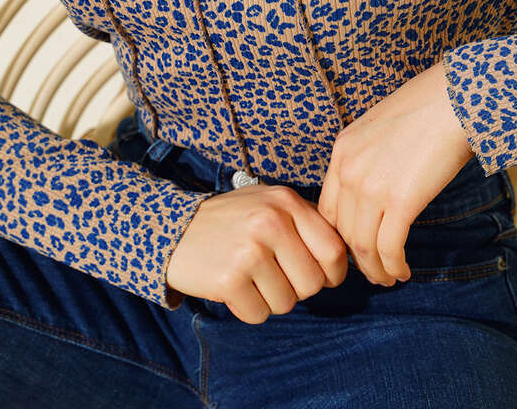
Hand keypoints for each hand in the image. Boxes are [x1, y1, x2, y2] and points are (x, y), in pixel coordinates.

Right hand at [165, 183, 348, 322]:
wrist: (174, 228)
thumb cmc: (232, 220)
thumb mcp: (270, 204)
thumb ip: (304, 223)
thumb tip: (342, 261)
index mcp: (287, 202)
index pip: (334, 251)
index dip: (332, 273)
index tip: (321, 277)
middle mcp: (271, 222)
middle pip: (313, 283)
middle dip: (297, 288)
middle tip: (274, 275)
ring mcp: (250, 251)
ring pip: (287, 302)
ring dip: (271, 299)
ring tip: (250, 276)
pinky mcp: (229, 279)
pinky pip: (259, 314)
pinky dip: (248, 309)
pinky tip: (234, 287)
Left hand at [316, 59, 473, 285]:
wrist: (454, 98)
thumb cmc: (427, 106)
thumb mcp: (380, 125)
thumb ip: (369, 156)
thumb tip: (378, 185)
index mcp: (342, 150)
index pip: (327, 207)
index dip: (340, 234)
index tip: (356, 246)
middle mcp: (349, 169)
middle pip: (342, 230)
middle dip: (356, 258)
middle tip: (373, 270)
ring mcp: (371, 186)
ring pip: (362, 246)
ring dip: (375, 269)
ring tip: (389, 277)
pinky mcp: (400, 201)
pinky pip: (388, 248)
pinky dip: (393, 266)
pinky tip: (403, 271)